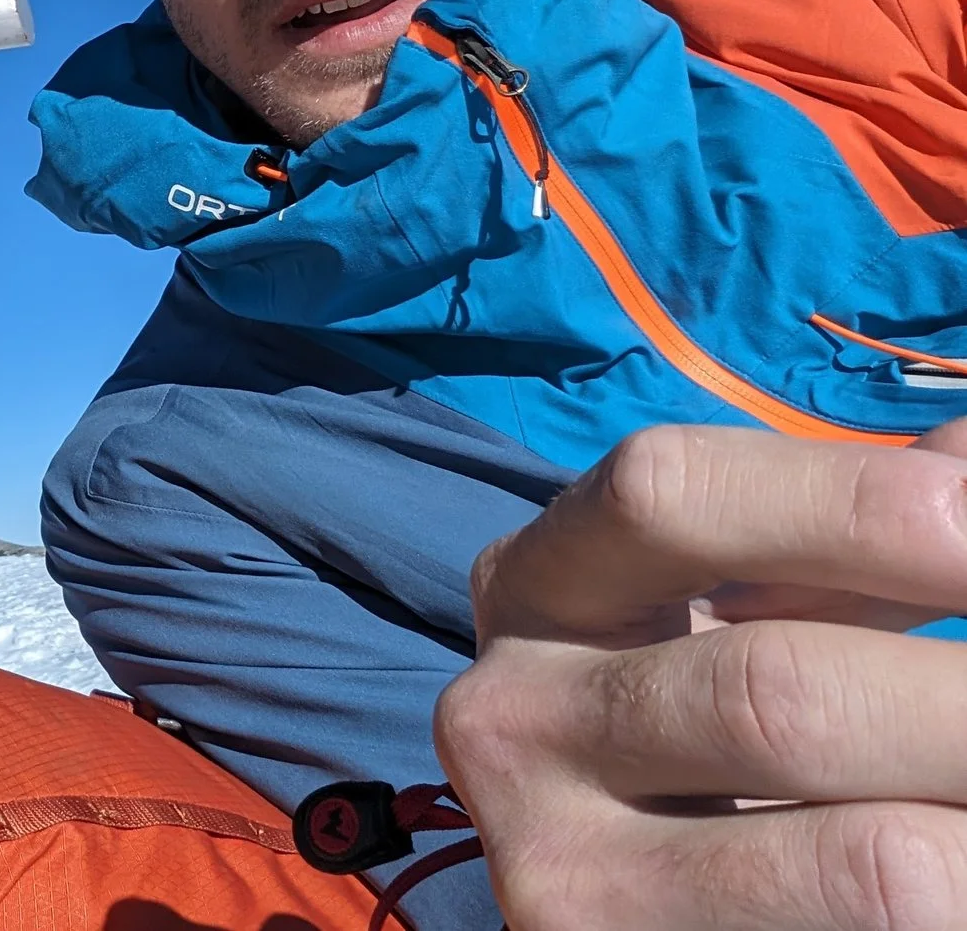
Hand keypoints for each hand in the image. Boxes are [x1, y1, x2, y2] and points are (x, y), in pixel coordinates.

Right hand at [434, 420, 966, 929]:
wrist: (647, 905)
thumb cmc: (731, 723)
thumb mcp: (767, 603)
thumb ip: (868, 524)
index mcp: (538, 586)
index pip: (665, 495)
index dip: (852, 502)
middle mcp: (512, 719)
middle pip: (781, 691)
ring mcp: (564, 875)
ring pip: (872, 863)